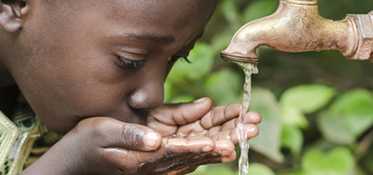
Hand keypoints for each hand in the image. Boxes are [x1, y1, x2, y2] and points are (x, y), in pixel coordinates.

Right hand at [23, 98, 259, 174]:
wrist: (79, 159)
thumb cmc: (88, 143)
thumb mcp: (102, 133)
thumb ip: (130, 137)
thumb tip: (156, 140)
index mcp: (145, 157)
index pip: (178, 151)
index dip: (202, 146)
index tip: (224, 143)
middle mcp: (157, 163)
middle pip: (197, 153)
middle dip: (225, 141)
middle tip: (250, 131)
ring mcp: (160, 163)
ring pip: (198, 153)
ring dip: (224, 140)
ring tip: (247, 130)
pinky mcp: (161, 158)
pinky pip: (190, 152)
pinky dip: (210, 143)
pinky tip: (226, 135)